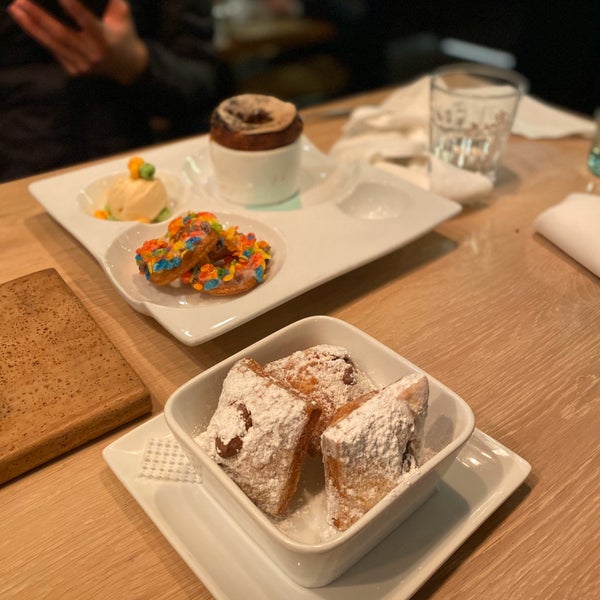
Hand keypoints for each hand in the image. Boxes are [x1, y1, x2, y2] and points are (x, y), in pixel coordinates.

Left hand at [7, 0, 148, 83]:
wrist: (128, 68)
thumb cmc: (123, 34)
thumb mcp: (123, 14)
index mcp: (105, 39)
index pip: (87, 22)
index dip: (73, 9)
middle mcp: (93, 54)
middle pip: (62, 34)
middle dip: (39, 17)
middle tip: (20, 1)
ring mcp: (83, 65)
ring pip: (53, 44)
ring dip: (32, 27)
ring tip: (16, 10)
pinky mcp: (75, 71)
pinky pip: (54, 52)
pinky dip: (39, 37)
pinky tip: (27, 23)